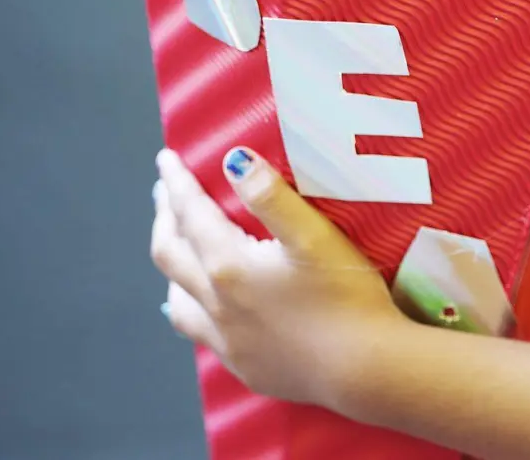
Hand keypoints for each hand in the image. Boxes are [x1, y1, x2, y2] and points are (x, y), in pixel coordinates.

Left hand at [150, 146, 405, 407]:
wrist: (365, 369)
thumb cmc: (347, 297)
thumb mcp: (315, 236)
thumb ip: (272, 196)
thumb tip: (233, 160)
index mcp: (230, 266)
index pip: (191, 215)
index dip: (176, 184)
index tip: (165, 160)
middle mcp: (216, 305)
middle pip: (171, 255)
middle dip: (165, 220)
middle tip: (164, 195)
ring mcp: (228, 341)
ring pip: (178, 301)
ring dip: (173, 268)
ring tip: (179, 249)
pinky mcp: (245, 366)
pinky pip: (203, 334)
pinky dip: (195, 309)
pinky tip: (209, 309)